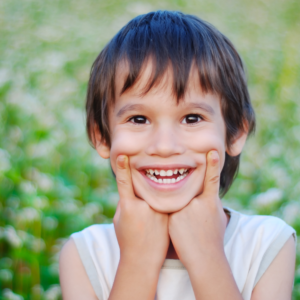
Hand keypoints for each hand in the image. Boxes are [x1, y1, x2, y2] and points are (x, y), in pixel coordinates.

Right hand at [113, 155, 168, 268]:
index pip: (124, 182)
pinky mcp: (169, 214)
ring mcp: (158, 210)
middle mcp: (144, 205)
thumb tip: (128, 187)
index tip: (122, 155)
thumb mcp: (119, 220)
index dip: (122, 167)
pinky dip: (162, 204)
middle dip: (141, 190)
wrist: (143, 260)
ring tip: (149, 221)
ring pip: (155, 194)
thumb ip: (124, 202)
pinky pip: (165, 201)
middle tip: (142, 208)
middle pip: (143, 186)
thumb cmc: (127, 239)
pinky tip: (158, 220)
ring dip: (152, 200)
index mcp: (128, 206)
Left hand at [168, 150, 226, 269]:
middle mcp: (198, 202)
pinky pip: (170, 211)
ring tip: (189, 230)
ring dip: (181, 214)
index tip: (212, 151)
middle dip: (190, 206)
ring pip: (178, 203)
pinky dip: (173, 219)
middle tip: (195, 223)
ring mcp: (185, 209)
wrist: (205, 258)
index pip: (212, 179)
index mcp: (211, 201)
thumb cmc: (213, 238)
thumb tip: (210, 192)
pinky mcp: (173, 216)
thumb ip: (211, 201)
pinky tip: (181, 232)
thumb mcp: (217, 217)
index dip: (213, 164)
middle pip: (189, 194)